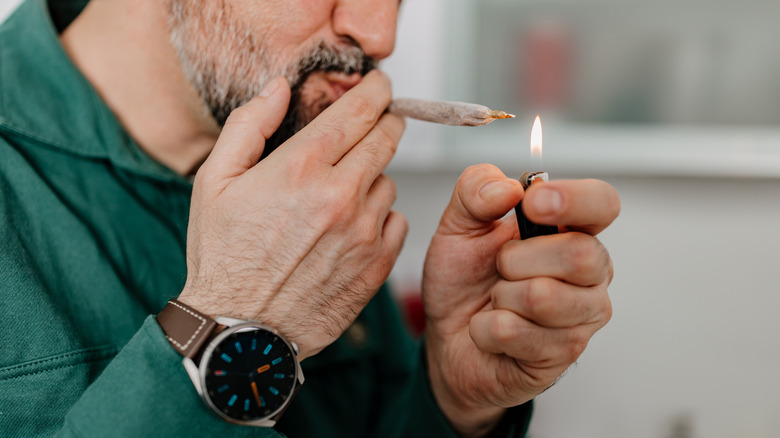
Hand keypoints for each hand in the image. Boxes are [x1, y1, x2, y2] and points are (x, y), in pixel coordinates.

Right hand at [178, 71, 407, 359]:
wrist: (240, 330)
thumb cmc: (223, 258)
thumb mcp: (215, 181)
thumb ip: (250, 125)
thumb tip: (278, 88)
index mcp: (300, 168)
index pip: (358, 111)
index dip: (375, 91)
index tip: (379, 86)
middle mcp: (340, 196)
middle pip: (386, 139)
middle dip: (386, 122)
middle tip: (377, 122)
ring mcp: (363, 232)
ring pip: (389, 181)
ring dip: (375, 176)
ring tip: (343, 192)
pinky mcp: (376, 265)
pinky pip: (397, 221)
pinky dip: (382, 216)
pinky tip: (353, 225)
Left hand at [422, 164, 618, 435]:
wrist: (448, 334)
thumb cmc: (465, 278)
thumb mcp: (458, 224)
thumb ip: (475, 191)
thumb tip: (508, 188)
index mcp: (573, 230)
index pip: (603, 203)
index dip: (574, 199)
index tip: (533, 203)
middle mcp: (591, 272)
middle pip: (578, 254)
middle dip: (516, 259)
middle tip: (499, 268)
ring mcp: (583, 316)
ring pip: (543, 297)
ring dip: (500, 297)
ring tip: (497, 300)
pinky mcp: (563, 354)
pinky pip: (513, 332)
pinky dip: (485, 329)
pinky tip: (491, 330)